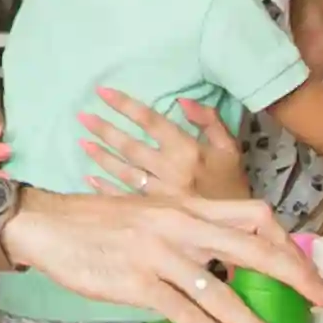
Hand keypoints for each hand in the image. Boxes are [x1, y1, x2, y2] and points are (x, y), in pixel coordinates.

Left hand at [0, 86, 246, 202]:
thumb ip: (209, 122)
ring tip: (82, 142)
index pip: (151, 122)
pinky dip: (105, 188)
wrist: (239, 230)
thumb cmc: (232, 185)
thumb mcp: (229, 149)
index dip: (126, 105)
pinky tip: (89, 177)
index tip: (103, 92)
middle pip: (131, 146)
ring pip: (124, 172)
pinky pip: (124, 198)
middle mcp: (170, 171)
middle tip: (82, 116)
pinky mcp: (154, 214)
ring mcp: (159, 195)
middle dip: (105, 129)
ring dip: (101, 157)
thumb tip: (183, 100)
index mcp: (188, 151)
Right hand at [0, 186, 320, 322]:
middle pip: (254, 248)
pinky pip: (187, 313)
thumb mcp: (151, 212)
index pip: (253, 216)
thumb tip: (222, 260)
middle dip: (296, 276)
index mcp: (187, 206)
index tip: (307, 268)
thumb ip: (188, 230)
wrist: (46, 225)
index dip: (286, 242)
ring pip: (223, 292)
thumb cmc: (97, 222)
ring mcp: (159, 254)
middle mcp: (180, 225)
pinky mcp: (137, 282)